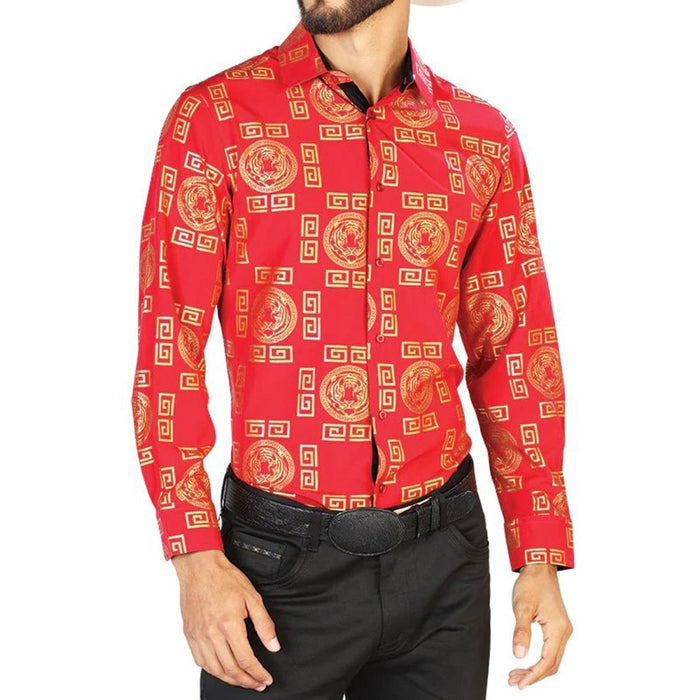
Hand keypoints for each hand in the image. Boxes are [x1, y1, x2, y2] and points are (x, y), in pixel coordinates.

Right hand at [172, 549, 280, 690]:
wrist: (200, 568)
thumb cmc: (225, 578)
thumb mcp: (252, 597)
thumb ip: (264, 624)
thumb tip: (274, 646)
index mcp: (229, 624)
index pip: (246, 659)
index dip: (258, 673)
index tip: (266, 678)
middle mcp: (212, 633)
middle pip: (230, 669)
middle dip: (246, 681)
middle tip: (258, 684)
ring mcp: (198, 635)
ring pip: (214, 669)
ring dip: (230, 679)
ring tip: (243, 680)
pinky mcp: (190, 634)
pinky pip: (200, 661)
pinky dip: (213, 671)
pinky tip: (222, 670)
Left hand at [509, 563, 572, 689]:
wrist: (539, 568)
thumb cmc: (531, 584)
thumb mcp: (521, 607)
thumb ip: (520, 632)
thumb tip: (518, 656)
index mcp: (558, 628)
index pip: (547, 661)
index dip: (533, 675)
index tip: (520, 684)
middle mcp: (564, 632)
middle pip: (551, 664)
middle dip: (533, 675)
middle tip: (514, 681)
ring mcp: (562, 630)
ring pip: (552, 659)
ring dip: (535, 669)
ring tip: (516, 675)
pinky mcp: (557, 627)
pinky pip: (551, 650)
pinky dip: (539, 660)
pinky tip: (526, 662)